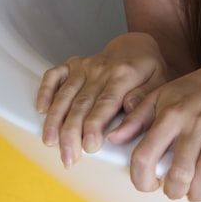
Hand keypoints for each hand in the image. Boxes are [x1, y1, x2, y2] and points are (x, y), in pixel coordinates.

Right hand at [36, 32, 169, 167]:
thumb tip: (128, 116)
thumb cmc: (148, 70)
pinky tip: (41, 109)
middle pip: (82, 103)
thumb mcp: (159, 84)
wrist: (136, 45)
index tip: (89, 146)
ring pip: (65, 94)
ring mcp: (84, 65)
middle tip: (68, 156)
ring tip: (50, 141)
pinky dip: (45, 90)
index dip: (95, 125)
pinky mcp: (73, 64)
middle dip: (71, 131)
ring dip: (55, 119)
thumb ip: (144, 102)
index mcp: (124, 74)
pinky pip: (54, 75)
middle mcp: (101, 68)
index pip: (106, 103)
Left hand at [108, 56, 200, 201]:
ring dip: (198, 193)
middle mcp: (193, 121)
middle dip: (174, 192)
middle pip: (179, 173)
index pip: (145, 155)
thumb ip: (136, 119)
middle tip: (175, 191)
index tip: (148, 185)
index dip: (142, 179)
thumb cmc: (192, 90)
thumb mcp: (160, 96)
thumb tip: (113, 138)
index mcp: (169, 114)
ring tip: (194, 192)